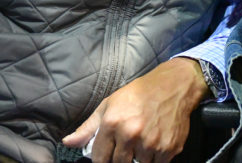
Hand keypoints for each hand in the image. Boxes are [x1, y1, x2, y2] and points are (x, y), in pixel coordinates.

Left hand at [61, 58, 208, 162]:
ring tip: (142, 141)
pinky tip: (155, 142)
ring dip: (139, 158)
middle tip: (126, 147)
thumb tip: (68, 142)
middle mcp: (131, 134)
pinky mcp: (169, 148)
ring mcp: (151, 143)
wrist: (173, 86)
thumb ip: (88, 127)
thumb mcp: (109, 104)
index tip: (106, 156)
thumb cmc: (138, 94)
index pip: (100, 159)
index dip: (102, 159)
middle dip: (120, 159)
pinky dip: (155, 158)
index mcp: (113, 123)